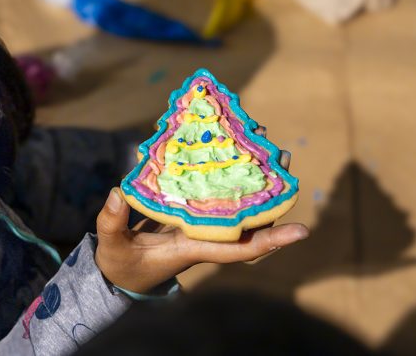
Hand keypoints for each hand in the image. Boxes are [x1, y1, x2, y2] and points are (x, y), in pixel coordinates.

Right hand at [95, 152, 308, 293]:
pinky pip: (215, 193)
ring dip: (253, 176)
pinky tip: (226, 146)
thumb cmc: (120, 264)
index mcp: (192, 249)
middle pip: (248, 219)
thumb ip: (112, 222)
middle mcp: (204, 236)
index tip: (303, 231)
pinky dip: (224, 172)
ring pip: (235, 203)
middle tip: (284, 155)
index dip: (270, 240)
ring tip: (266, 143)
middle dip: (270, 193)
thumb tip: (117, 193)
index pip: (238, 250)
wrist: (119, 273)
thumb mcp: (112, 247)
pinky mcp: (189, 212)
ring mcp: (199, 223)